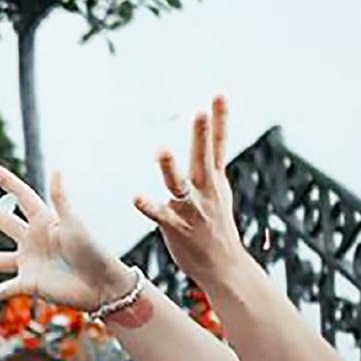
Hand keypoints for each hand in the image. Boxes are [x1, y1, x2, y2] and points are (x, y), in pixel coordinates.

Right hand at [0, 163, 125, 314]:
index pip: (23, 197)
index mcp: (45, 222)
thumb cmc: (94, 252)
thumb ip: (61, 199)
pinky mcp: (30, 285)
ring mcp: (30, 263)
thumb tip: (56, 170)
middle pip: (5, 223)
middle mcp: (34, 241)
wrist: (103, 285)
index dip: (8, 183)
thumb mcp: (75, 223)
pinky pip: (3, 289)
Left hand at [132, 96, 244, 297]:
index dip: (220, 119)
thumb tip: (208, 139)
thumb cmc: (216, 228)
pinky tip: (136, 197)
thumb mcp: (219, 192)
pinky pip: (161, 215)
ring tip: (162, 150)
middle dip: (202, 135)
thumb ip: (210, 166)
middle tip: (199, 111)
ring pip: (180, 185)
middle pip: (204, 158)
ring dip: (171, 168)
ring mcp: (192, 209)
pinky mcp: (177, 227)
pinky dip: (149, 205)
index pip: (219, 145)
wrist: (224, 266)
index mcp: (215, 181)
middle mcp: (206, 192)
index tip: (219, 94)